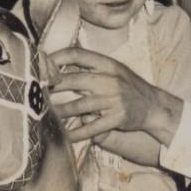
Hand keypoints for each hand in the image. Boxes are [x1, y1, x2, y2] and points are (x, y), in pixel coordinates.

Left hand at [48, 46, 183, 144]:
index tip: (42, 65)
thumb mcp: (113, 69)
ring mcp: (113, 100)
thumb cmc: (127, 86)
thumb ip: (91, 66)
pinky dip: (77, 133)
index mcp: (107, 64)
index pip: (77, 54)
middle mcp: (109, 79)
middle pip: (73, 80)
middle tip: (37, 92)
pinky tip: (66, 136)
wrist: (152, 105)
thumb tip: (59, 64)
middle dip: (52, 86)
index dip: (56, 58)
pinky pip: (92, 127)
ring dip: (60, 111)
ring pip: (79, 106)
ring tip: (47, 113)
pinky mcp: (116, 118)